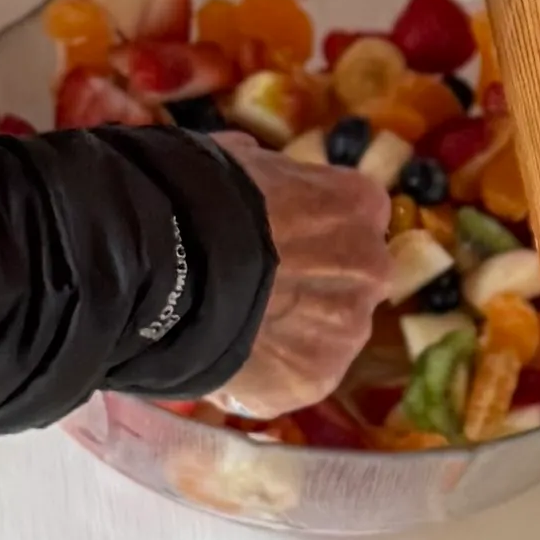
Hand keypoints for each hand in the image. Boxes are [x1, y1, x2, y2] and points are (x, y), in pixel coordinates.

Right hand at [212, 152, 417, 421]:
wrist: (167, 265)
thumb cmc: (200, 196)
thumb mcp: (245, 162)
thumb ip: (277, 182)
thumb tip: (268, 185)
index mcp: (360, 204)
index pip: (354, 220)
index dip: (314, 234)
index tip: (281, 242)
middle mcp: (372, 266)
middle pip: (350, 281)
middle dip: (314, 286)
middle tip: (260, 290)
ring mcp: (348, 328)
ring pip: (327, 335)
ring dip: (293, 334)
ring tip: (236, 329)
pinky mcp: (317, 377)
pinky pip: (295, 376)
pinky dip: (269, 375)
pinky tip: (230, 360)